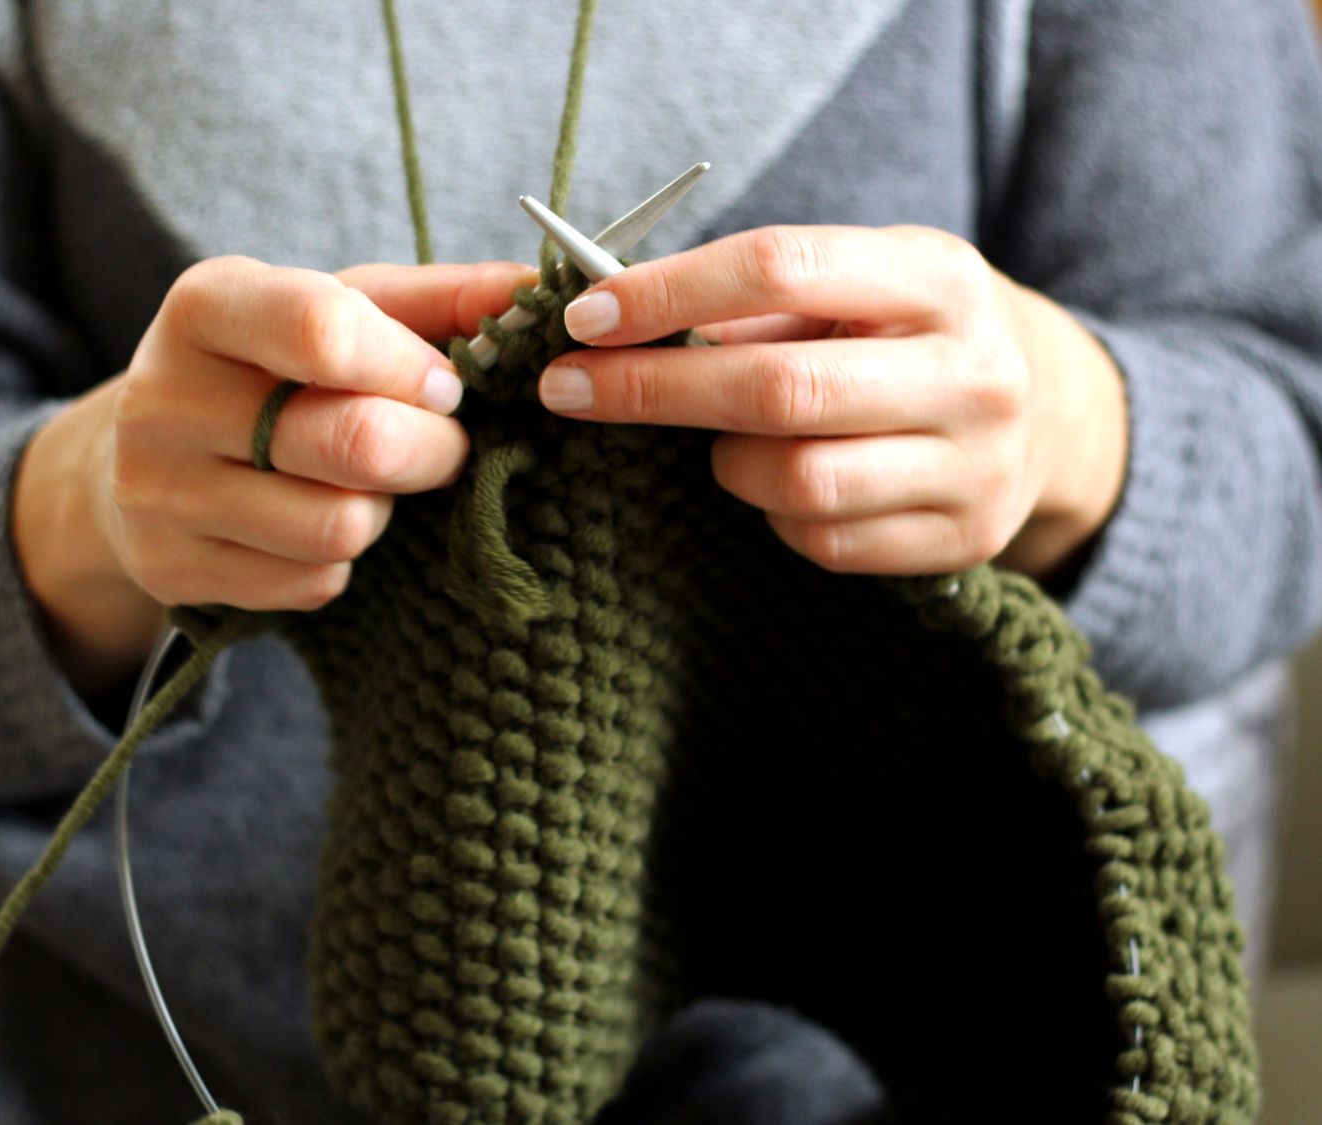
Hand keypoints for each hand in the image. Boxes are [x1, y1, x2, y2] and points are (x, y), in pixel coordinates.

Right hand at [14, 255, 533, 691]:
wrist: (144, 455)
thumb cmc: (272, 367)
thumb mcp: (341, 310)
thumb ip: (440, 300)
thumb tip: (540, 290)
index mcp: (206, 307)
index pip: (324, 329)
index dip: (412, 366)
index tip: (445, 382)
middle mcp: (166, 399)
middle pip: (355, 442)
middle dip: (432, 449)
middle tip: (441, 445)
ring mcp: (159, 493)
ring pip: (339, 526)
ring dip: (384, 511)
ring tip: (368, 485)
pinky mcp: (171, 570)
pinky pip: (311, 582)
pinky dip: (341, 561)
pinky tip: (317, 522)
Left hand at [537, 225, 1127, 579]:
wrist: (1049, 414)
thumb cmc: (912, 334)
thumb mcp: (861, 281)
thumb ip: (756, 296)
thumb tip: (613, 319)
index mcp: (938, 278)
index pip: (782, 268)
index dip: (669, 293)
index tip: (584, 315)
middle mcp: (972, 373)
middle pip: (778, 389)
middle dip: (653, 390)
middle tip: (565, 389)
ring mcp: (975, 467)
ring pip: (796, 482)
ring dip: (726, 464)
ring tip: (722, 442)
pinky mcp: (962, 541)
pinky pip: (822, 543)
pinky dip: (775, 516)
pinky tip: (782, 484)